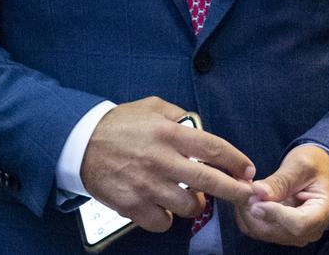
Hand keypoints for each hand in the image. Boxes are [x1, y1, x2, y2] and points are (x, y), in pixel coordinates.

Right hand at [80, 96, 254, 233]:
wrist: (81, 142)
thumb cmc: (120, 123)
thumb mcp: (152, 106)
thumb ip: (179, 116)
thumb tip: (199, 129)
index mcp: (169, 133)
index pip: (213, 148)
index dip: (236, 160)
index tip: (247, 169)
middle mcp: (162, 160)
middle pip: (209, 181)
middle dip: (234, 190)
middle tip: (247, 195)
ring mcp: (148, 185)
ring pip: (189, 207)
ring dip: (196, 204)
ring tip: (192, 197)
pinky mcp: (133, 206)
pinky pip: (163, 222)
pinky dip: (168, 217)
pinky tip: (164, 206)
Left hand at [235, 145, 328, 247]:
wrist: (319, 169)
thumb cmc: (315, 163)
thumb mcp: (301, 165)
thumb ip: (281, 181)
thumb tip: (258, 192)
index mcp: (324, 211)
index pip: (298, 223)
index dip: (275, 214)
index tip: (255, 199)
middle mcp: (311, 229)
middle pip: (277, 231)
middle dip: (254, 210)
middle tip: (241, 184)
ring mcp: (296, 233)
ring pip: (264, 232)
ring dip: (248, 211)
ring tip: (242, 185)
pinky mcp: (282, 231)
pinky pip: (259, 228)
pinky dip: (248, 213)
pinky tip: (246, 193)